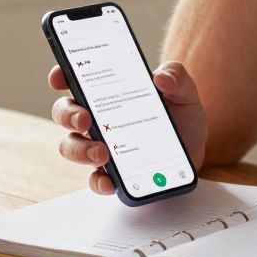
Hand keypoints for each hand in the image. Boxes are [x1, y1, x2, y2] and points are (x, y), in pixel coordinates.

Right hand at [49, 61, 207, 195]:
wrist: (197, 150)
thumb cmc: (182, 115)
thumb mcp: (184, 92)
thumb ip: (176, 77)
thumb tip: (161, 77)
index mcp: (108, 91)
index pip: (75, 79)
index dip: (61, 75)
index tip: (59, 77)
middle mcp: (97, 117)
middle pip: (66, 112)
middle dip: (69, 114)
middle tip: (85, 120)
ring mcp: (100, 145)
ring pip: (72, 146)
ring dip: (80, 150)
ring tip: (102, 153)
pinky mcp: (112, 172)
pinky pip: (95, 179)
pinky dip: (98, 181)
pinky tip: (110, 182)